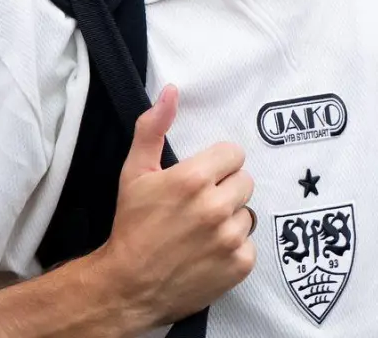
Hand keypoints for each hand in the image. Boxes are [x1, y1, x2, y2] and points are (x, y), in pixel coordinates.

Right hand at [95, 85, 256, 326]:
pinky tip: (209, 252)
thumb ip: (153, 128)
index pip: (233, 154)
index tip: (200, 178)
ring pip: (247, 212)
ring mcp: (230, 238)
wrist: (128, 286)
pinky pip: (250, 244)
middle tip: (199, 205)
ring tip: (202, 230)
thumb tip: (171, 91)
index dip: (216, 165)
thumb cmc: (131, 225)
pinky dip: (234, 247)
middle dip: (225, 188)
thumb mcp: (134, 172)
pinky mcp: (240, 264)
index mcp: (193, 178)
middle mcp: (216, 206)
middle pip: (244, 181)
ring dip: (230, 218)